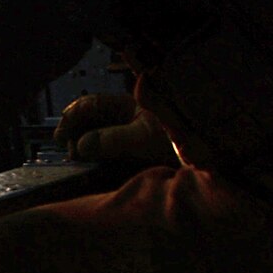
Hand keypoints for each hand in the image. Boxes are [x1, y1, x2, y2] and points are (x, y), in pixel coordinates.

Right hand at [52, 93, 178, 166]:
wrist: (211, 163)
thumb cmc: (180, 144)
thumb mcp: (145, 139)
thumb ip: (112, 140)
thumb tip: (81, 145)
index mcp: (128, 105)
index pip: (90, 105)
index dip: (72, 118)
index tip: (60, 138)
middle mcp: (126, 118)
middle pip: (90, 120)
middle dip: (75, 133)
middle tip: (70, 153)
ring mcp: (129, 136)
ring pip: (96, 137)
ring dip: (84, 147)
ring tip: (79, 161)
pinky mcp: (133, 156)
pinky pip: (107, 154)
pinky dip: (97, 159)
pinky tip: (93, 167)